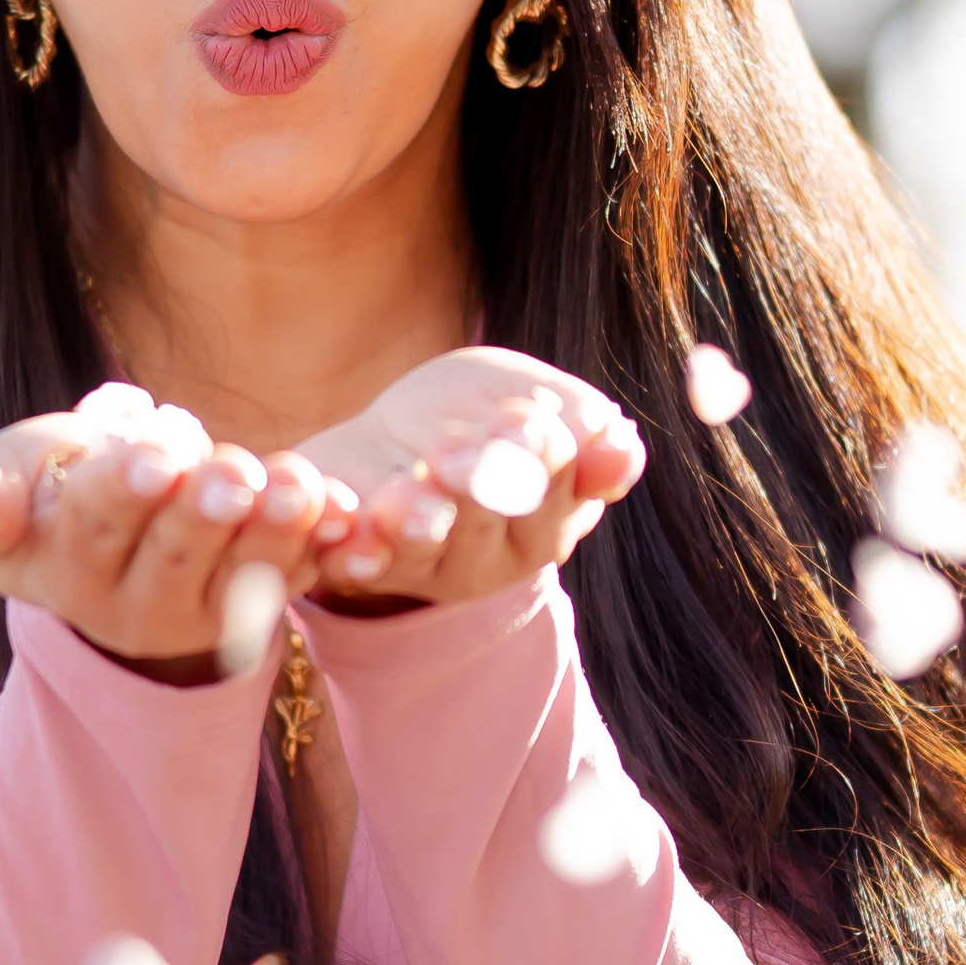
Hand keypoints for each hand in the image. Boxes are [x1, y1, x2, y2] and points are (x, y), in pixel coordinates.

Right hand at [0, 383, 351, 673]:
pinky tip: (348, 514)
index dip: (126, 489)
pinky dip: (326, 547)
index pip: (93, 526)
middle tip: (236, 473)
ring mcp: (201, 612)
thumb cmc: (48, 493)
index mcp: (62, 567)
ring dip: (276, 529)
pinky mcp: (257, 607)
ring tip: (298, 487)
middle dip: (207, 510)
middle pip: (175, 554)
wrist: (110, 545)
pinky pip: (296, 578)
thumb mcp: (0, 485)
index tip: (158, 458)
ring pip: (243, 574)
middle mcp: (130, 605)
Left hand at [298, 347, 645, 609]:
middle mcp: (489, 555)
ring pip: (422, 549)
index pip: (556, 492)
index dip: (541, 457)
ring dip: (415, 524)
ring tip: (402, 507)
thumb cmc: (478, 417)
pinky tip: (344, 529)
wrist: (389, 442)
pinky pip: (353, 563)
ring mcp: (422, 565)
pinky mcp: (357, 561)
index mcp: (546, 518)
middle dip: (473, 488)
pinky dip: (350, 550)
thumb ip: (579, 424)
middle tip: (452, 453)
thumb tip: (621, 448)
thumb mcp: (534, 399)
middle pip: (486, 527)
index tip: (527, 421)